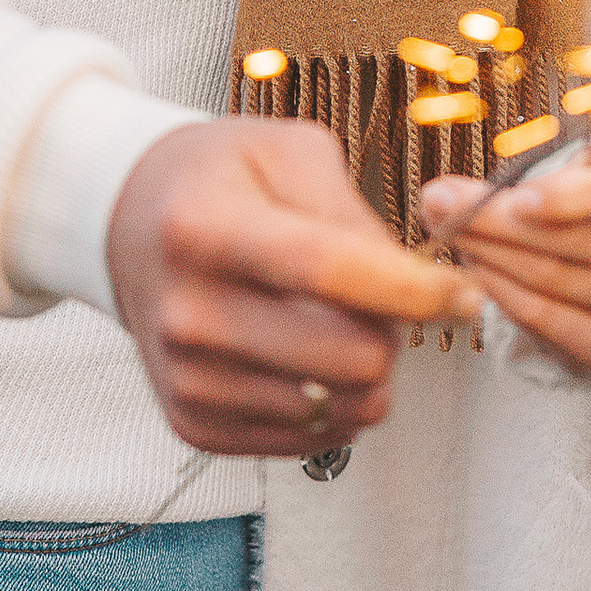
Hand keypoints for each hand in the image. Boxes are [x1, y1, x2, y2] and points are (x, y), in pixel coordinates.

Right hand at [109, 119, 478, 453]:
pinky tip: (310, 355)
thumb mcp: (286, 152)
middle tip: (382, 299)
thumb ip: (354, 213)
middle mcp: (188, 311)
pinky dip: (333, 400)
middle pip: (349, 357)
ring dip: (366, 370)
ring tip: (337, 322)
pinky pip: (313, 437)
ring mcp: (188, 377)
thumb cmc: (217, 180)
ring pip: (341, 407)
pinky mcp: (194, 423)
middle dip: (393, 331)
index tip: (463, 294)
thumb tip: (416, 285)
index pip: (331, 272)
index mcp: (205, 227)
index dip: (415, 290)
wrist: (127, 227)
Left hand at [417, 152, 590, 375]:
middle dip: (499, 221)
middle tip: (441, 203)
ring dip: (493, 256)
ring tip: (452, 233)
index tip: (516, 195)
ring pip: (559, 282)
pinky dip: (507, 296)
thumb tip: (448, 195)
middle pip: (583, 241)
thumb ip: (540, 175)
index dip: (576, 192)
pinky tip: (478, 272)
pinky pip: (553, 323)